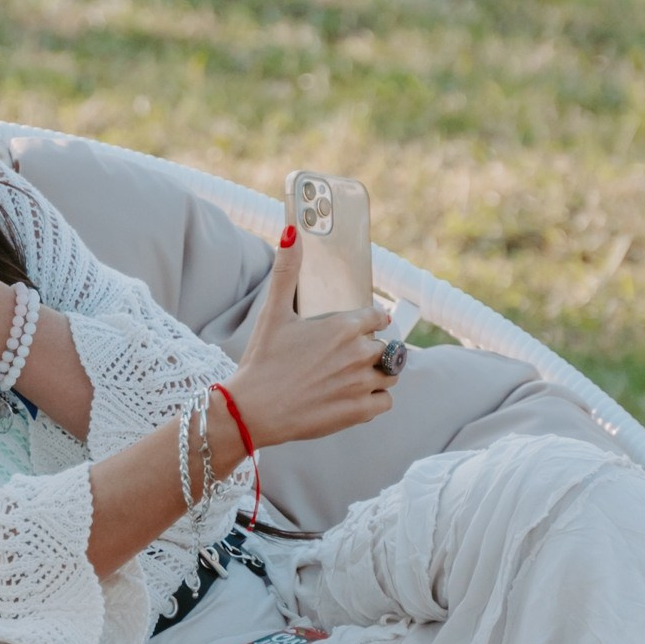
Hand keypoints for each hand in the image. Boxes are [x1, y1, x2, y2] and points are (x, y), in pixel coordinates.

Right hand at [224, 235, 396, 448]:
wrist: (253, 409)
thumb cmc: (262, 360)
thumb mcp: (273, 312)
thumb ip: (286, 271)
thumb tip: (291, 231)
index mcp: (342, 327)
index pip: (378, 316)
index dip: (372, 320)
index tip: (365, 324)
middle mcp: (358, 354)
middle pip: (385, 346)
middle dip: (371, 348)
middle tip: (347, 356)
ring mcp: (361, 384)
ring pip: (391, 373)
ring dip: (379, 373)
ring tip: (355, 376)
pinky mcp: (358, 411)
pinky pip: (386, 401)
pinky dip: (377, 398)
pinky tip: (357, 395)